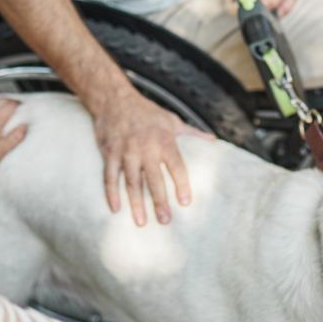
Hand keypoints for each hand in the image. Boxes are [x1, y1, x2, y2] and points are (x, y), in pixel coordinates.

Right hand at [92, 89, 213, 225]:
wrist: (115, 99)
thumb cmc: (147, 112)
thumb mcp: (172, 120)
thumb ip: (192, 134)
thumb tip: (213, 142)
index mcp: (164, 140)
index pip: (176, 166)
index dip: (181, 184)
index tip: (186, 202)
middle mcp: (146, 147)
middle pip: (154, 179)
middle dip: (160, 201)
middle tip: (165, 221)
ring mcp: (126, 151)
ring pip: (132, 181)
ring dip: (136, 203)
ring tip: (142, 222)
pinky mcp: (109, 153)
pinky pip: (110, 176)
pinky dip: (111, 193)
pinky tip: (115, 209)